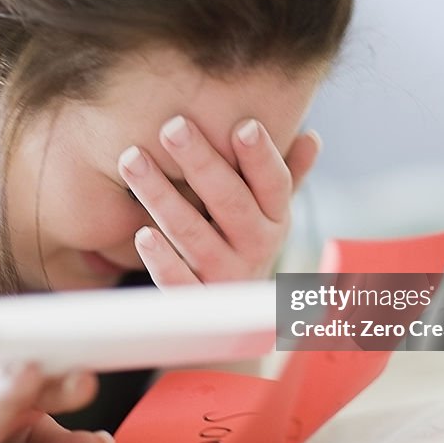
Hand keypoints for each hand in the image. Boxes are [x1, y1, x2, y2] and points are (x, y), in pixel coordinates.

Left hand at [118, 116, 319, 285]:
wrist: (234, 317)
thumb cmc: (244, 242)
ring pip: (194, 234)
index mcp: (276, 219)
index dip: (261, 156)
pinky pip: (178, 281)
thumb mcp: (270, 212)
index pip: (275, 184)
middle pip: (230, 202)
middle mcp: (257, 247)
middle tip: (172, 126)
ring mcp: (226, 276)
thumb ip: (286, 174)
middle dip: (201, 161)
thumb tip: (311, 136)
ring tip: (132, 160)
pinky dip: (162, 259)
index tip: (243, 125)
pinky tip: (142, 234)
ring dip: (162, 196)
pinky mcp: (196, 301)